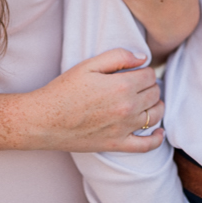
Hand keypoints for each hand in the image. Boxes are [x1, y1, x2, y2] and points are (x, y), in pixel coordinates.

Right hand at [26, 48, 163, 152]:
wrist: (42, 120)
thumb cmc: (63, 90)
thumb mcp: (89, 65)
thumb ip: (119, 57)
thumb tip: (143, 59)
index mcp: (122, 86)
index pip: (150, 75)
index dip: (144, 71)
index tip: (135, 72)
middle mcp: (127, 108)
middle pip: (154, 93)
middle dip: (149, 86)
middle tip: (138, 85)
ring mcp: (124, 128)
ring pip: (155, 115)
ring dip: (156, 106)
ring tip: (147, 102)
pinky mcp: (116, 145)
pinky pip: (146, 146)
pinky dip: (156, 139)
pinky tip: (159, 132)